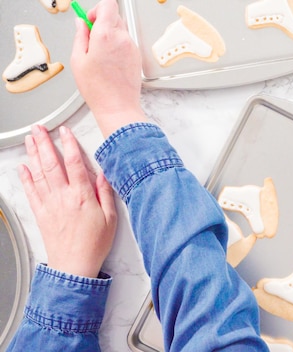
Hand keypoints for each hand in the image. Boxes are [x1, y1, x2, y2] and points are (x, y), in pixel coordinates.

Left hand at [19, 125, 117, 277]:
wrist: (74, 266)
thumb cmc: (94, 244)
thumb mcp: (111, 218)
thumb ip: (106, 193)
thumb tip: (103, 174)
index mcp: (82, 196)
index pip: (74, 163)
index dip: (69, 145)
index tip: (65, 132)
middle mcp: (63, 197)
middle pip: (51, 164)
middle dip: (45, 143)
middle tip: (40, 129)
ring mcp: (50, 204)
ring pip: (39, 174)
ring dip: (34, 155)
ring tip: (31, 140)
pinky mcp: (41, 214)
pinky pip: (31, 192)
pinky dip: (26, 178)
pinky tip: (24, 168)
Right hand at [71, 0, 146, 137]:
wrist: (118, 107)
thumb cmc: (98, 89)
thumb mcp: (78, 60)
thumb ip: (80, 36)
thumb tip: (81, 24)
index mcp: (106, 35)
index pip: (108, 5)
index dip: (97, 9)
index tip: (90, 21)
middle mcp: (122, 38)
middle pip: (115, 16)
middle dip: (102, 23)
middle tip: (91, 39)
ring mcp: (132, 47)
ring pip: (121, 30)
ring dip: (110, 35)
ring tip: (99, 54)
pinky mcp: (137, 56)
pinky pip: (126, 42)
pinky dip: (117, 46)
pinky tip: (109, 61)